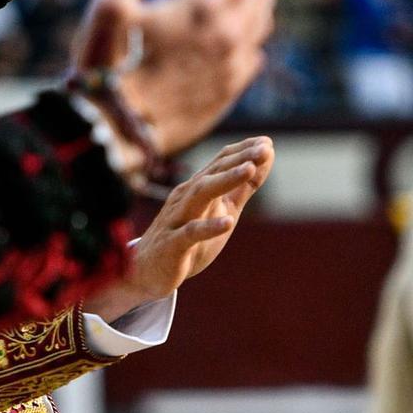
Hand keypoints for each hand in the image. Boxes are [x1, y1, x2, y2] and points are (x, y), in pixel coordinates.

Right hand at [71, 0, 276, 156]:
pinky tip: (244, 48)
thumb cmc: (106, 70)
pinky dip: (251, 45)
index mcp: (201, 7)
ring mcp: (229, 69)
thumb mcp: (109, 10)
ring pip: (259, 29)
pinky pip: (251, 62)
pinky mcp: (225, 96)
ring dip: (258, 10)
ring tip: (254, 1)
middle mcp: (226, 35)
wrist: (115, 134)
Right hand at [83, 136, 274, 321]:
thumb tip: (265, 159)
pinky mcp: (172, 245)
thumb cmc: (186, 239)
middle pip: (212, 174)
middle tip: (264, 149)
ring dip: (225, 180)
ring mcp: (177, 220)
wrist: (145, 271)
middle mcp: (185, 199)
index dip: (242, 152)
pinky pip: (189, 233)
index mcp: (196, 190)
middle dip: (238, 160)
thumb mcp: (220, 212)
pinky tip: (228, 223)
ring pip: (200, 195)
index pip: (219, 164)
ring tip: (249, 169)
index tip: (267, 142)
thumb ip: (241, 189)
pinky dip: (208, 227)